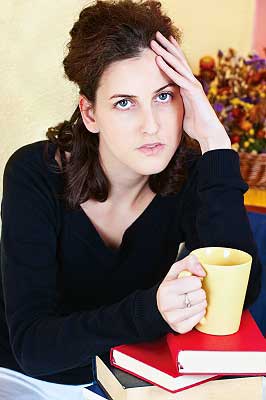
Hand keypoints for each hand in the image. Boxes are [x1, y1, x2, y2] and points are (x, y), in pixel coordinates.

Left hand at [150, 31, 230, 152]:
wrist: (209, 134)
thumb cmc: (196, 126)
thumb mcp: (182, 111)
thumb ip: (177, 103)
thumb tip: (168, 104)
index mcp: (188, 86)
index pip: (178, 66)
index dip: (170, 54)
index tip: (161, 44)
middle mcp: (191, 82)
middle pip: (178, 60)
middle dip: (167, 47)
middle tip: (156, 34)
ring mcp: (193, 86)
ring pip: (178, 65)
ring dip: (165, 52)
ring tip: (155, 41)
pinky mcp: (194, 92)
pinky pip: (178, 78)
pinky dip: (168, 69)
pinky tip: (159, 60)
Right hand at [156, 254, 206, 333]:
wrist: (160, 306)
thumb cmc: (170, 287)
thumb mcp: (176, 270)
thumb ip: (189, 262)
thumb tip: (202, 272)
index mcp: (166, 288)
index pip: (196, 282)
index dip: (195, 281)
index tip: (189, 283)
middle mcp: (167, 304)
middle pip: (201, 295)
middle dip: (198, 292)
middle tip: (190, 293)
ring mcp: (173, 318)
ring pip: (202, 307)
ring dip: (200, 302)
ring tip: (191, 300)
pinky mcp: (180, 328)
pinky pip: (200, 318)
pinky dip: (199, 313)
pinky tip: (191, 309)